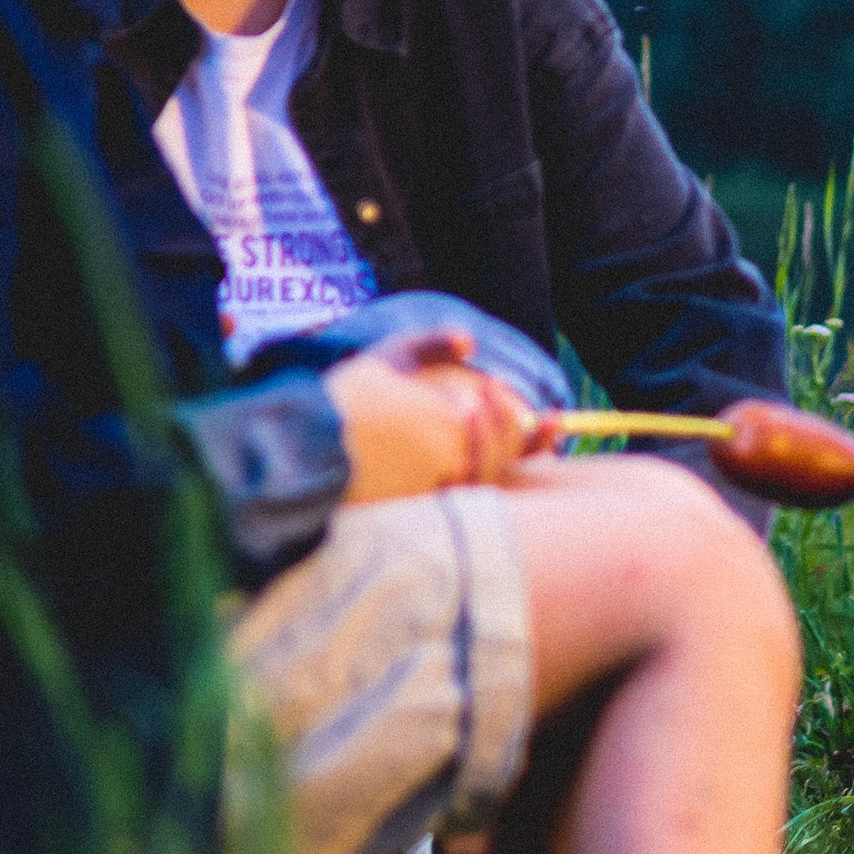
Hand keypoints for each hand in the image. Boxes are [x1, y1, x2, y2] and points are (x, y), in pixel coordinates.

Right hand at [324, 330, 537, 501]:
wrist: (297, 451)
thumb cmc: (341, 399)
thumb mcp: (385, 357)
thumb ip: (429, 344)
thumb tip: (470, 339)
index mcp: (451, 419)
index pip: (511, 431)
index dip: (537, 432)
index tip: (556, 424)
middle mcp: (449, 458)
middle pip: (498, 459)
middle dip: (511, 444)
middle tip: (518, 433)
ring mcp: (433, 491)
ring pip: (478, 482)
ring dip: (486, 466)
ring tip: (474, 450)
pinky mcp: (414, 514)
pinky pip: (452, 503)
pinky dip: (463, 490)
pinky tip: (457, 476)